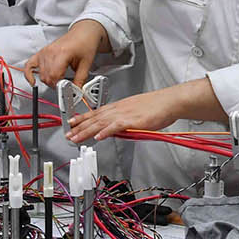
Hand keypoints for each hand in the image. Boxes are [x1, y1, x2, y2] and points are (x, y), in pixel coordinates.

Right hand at [25, 19, 105, 86]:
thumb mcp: (86, 64)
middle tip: (65, 86)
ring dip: (48, 81)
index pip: (54, 75)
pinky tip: (33, 81)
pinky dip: (29, 74)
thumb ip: (80, 80)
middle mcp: (50, 52)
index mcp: (62, 53)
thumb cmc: (85, 44)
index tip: (67, 90)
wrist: (83, 32)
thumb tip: (76, 93)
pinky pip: (29, 65)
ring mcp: (44, 52)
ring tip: (58, 80)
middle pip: (46, 76)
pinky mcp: (42, 52)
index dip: (60, 86)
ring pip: (40, 74)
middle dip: (55, 85)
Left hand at [66, 89, 181, 143]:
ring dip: (86, 130)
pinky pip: (116, 126)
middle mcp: (119, 109)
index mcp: (120, 106)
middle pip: (95, 118)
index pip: (97, 112)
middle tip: (68, 134)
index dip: (83, 118)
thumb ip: (125, 121)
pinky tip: (98, 136)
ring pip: (101, 122)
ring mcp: (125, 114)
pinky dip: (106, 131)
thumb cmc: (157, 106)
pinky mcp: (133, 120)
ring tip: (76, 137)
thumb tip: (117, 130)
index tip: (73, 122)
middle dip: (80, 127)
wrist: (170, 101)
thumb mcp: (137, 112)